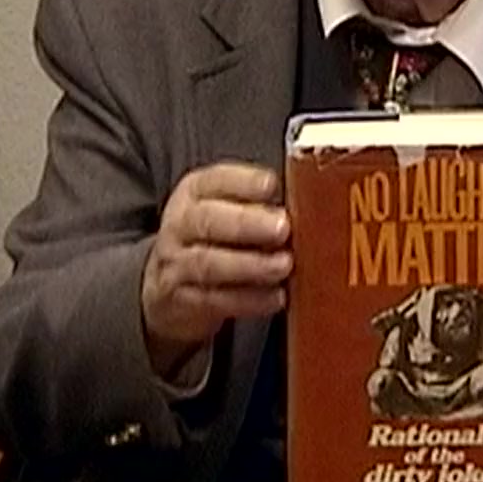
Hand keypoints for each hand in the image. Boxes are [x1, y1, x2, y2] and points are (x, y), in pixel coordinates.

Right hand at [141, 161, 291, 376]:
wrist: (168, 286)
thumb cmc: (215, 239)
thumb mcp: (228, 210)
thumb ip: (262, 205)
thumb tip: (313, 205)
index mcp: (195, 193)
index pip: (215, 180)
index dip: (244, 182)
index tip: (272, 186)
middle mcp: (182, 225)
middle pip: (208, 220)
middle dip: (247, 223)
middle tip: (283, 228)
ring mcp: (178, 264)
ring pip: (209, 263)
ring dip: (251, 265)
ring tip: (284, 264)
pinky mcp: (185, 301)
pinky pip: (215, 301)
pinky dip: (249, 300)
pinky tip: (276, 297)